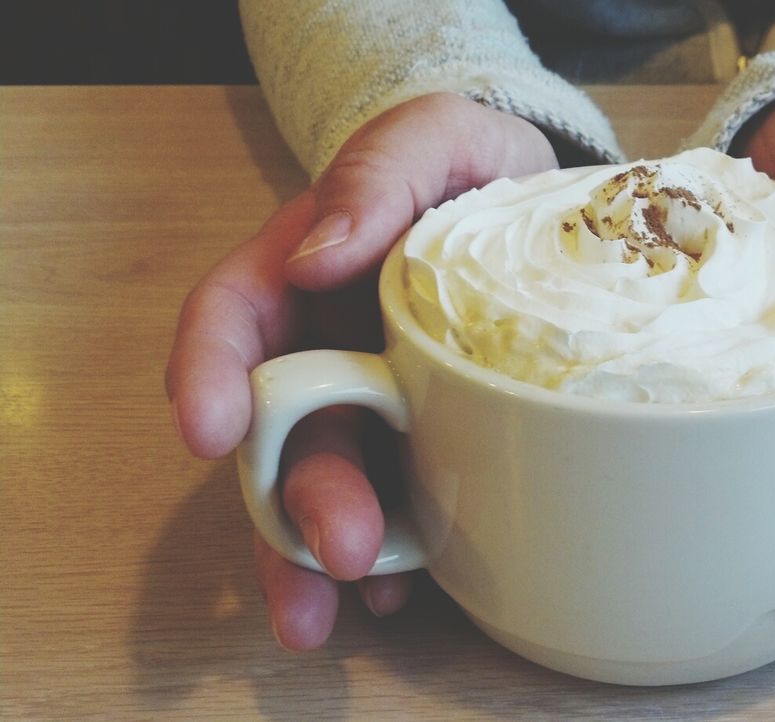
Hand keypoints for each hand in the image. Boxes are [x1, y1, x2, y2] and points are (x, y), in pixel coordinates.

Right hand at [166, 93, 557, 648]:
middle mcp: (321, 349)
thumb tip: (316, 254)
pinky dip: (392, 554)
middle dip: (292, 498)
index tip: (206, 427)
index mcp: (302, 274)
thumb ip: (378, 172)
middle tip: (334, 547)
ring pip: (324, 485)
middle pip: (279, 431)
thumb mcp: (434, 135)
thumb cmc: (476, 161)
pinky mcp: (423, 439)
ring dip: (320, 552)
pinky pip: (393, 503)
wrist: (544, 203)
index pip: (231, 319)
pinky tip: (402, 591)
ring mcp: (370, 403)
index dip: (206, 374)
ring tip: (349, 605)